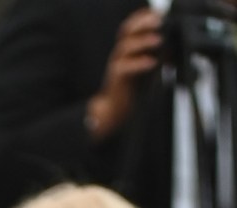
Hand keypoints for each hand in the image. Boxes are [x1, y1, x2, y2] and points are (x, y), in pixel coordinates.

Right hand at [88, 9, 163, 139]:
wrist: (116, 109)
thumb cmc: (133, 88)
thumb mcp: (149, 68)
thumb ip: (159, 56)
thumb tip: (175, 47)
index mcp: (128, 47)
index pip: (132, 25)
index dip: (143, 17)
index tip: (159, 14)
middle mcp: (120, 52)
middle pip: (127, 30)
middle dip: (143, 23)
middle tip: (159, 22)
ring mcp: (116, 63)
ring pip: (126, 46)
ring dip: (143, 42)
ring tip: (159, 41)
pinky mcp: (115, 78)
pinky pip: (125, 67)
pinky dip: (139, 63)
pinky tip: (152, 63)